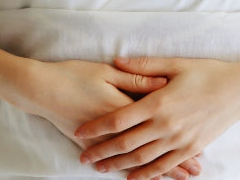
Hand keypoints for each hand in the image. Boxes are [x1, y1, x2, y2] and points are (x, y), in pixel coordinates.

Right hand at [18, 59, 201, 178]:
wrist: (40, 88)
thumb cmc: (73, 74)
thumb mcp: (106, 71)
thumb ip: (136, 76)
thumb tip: (162, 82)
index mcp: (123, 106)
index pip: (157, 123)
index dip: (178, 135)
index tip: (199, 146)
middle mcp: (116, 128)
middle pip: (152, 147)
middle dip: (175, 160)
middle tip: (195, 170)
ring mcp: (103, 139)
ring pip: (137, 159)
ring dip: (159, 169)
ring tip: (180, 178)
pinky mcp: (92, 145)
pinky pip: (117, 162)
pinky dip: (134, 170)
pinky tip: (145, 176)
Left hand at [75, 57, 239, 179]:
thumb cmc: (207, 73)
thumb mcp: (175, 64)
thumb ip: (143, 66)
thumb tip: (116, 60)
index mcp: (158, 102)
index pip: (119, 119)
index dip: (97, 127)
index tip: (79, 132)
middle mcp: (166, 125)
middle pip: (126, 144)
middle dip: (102, 152)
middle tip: (83, 157)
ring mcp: (179, 140)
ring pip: (142, 159)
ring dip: (119, 165)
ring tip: (101, 168)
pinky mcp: (191, 149)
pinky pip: (164, 166)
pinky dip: (147, 175)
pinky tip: (133, 178)